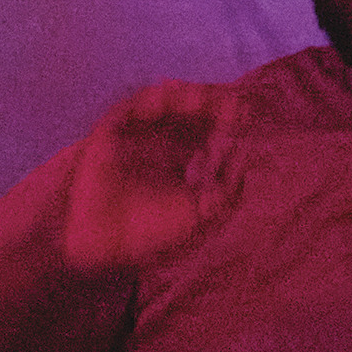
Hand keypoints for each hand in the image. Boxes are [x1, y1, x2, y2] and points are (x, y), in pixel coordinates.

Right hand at [59, 83, 235, 273]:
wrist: (110, 253)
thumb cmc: (156, 238)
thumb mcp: (208, 213)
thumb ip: (231, 184)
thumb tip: (246, 148)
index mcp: (179, 162)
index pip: (206, 129)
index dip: (226, 119)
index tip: (245, 114)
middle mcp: (156, 146)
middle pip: (186, 111)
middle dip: (209, 102)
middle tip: (229, 101)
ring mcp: (131, 141)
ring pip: (159, 105)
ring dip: (181, 97)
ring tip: (202, 99)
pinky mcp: (105, 140)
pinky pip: (125, 111)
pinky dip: (145, 102)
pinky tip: (167, 99)